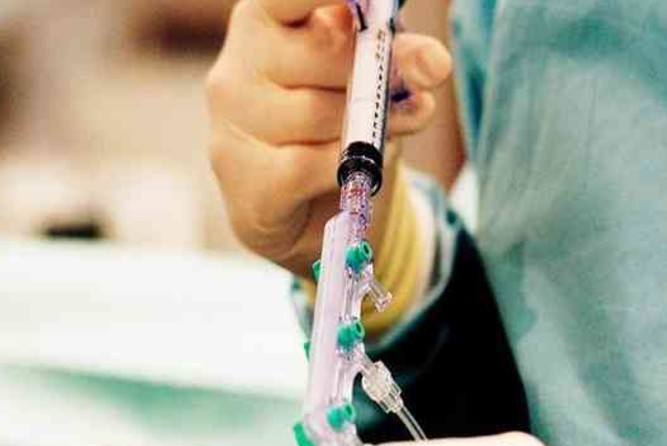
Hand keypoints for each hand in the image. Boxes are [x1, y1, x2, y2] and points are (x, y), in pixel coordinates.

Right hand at [205, 0, 451, 274]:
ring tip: (405, 122)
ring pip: (321, 115)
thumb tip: (433, 62)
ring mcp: (233, 127)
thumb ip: (396, 54)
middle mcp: (235, 68)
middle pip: (321, 51)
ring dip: (377, 122)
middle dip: (385, 64)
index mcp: (261, 20)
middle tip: (433, 71)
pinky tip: (363, 167)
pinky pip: (312, 166)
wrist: (300, 205)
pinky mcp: (246, 182)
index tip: (366, 0)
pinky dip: (349, 167)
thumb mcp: (367, 73)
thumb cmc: (330, 116)